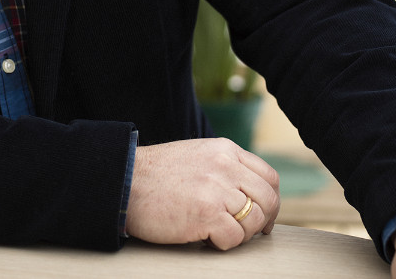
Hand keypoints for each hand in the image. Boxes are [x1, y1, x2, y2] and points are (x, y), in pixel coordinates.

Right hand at [124, 137, 279, 249]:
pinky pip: (234, 237)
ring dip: (241, 235)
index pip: (268, 177)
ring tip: (220, 234)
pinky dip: (224, 244)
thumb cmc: (156, 175)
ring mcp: (217, 189)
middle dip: (263, 221)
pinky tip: (207, 240)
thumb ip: (224, 168)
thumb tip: (247, 192)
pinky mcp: (206, 213)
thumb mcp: (197, 156)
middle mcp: (226, 166)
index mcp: (226, 151)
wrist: (124, 181)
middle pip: (268, 199)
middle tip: (249, 233)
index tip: (264, 216)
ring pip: (255, 220)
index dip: (271, 201)